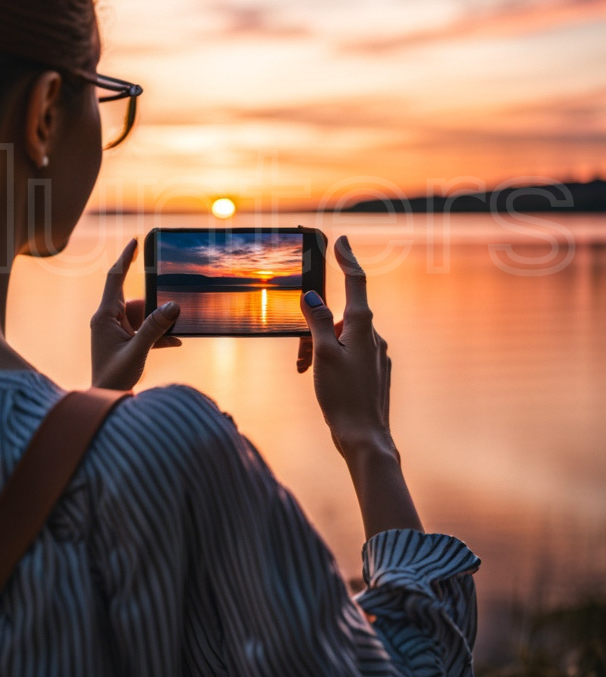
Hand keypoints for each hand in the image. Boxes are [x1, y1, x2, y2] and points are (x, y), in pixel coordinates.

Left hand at [91, 238, 180, 390]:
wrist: (107, 399)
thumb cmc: (114, 378)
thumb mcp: (138, 351)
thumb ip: (155, 329)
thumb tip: (173, 306)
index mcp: (104, 316)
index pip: (115, 279)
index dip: (125, 258)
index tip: (135, 241)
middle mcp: (108, 319)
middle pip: (137, 301)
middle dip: (155, 308)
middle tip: (171, 315)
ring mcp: (116, 330)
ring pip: (143, 315)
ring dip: (159, 325)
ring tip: (174, 336)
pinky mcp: (123, 340)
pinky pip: (144, 329)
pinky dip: (158, 334)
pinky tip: (174, 342)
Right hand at [299, 236, 394, 459]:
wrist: (366, 437)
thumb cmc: (343, 396)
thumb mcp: (323, 355)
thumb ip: (317, 321)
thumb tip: (312, 296)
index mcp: (362, 327)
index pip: (355, 282)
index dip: (346, 259)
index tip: (341, 239)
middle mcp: (373, 336)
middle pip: (340, 317)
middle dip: (316, 328)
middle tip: (301, 358)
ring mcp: (376, 354)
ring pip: (341, 338)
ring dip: (320, 349)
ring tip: (309, 373)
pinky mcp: (374, 371)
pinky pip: (348, 355)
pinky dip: (330, 361)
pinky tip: (322, 381)